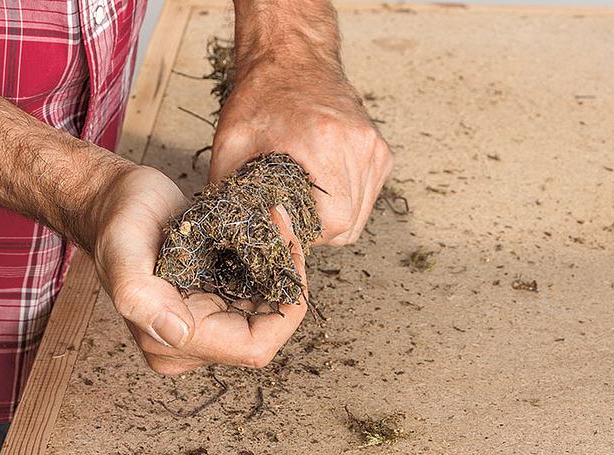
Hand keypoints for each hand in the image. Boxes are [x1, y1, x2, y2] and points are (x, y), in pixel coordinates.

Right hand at [88, 166, 308, 374]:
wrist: (113, 201)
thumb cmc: (117, 222)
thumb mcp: (123, 252)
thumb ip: (140, 297)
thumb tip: (177, 334)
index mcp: (172, 344)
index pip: (254, 347)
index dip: (286, 309)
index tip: (289, 255)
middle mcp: (191, 343)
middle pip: (267, 331)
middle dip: (286, 283)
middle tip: (284, 229)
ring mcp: (205, 324)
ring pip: (267, 311)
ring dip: (281, 271)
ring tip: (278, 226)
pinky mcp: (215, 300)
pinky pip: (258, 294)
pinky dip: (270, 265)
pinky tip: (268, 235)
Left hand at [211, 1, 393, 246]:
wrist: (292, 60)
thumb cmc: (261, 99)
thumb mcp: (231, 146)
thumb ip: (235, 195)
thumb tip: (244, 234)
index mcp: (323, 142)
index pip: (332, 222)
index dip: (305, 234)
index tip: (283, 224)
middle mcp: (357, 145)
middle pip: (348, 226)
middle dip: (315, 232)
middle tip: (289, 214)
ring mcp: (374, 149)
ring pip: (359, 217)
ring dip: (330, 219)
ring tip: (304, 195)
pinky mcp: (382, 153)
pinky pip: (367, 200)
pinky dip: (345, 203)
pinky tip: (321, 184)